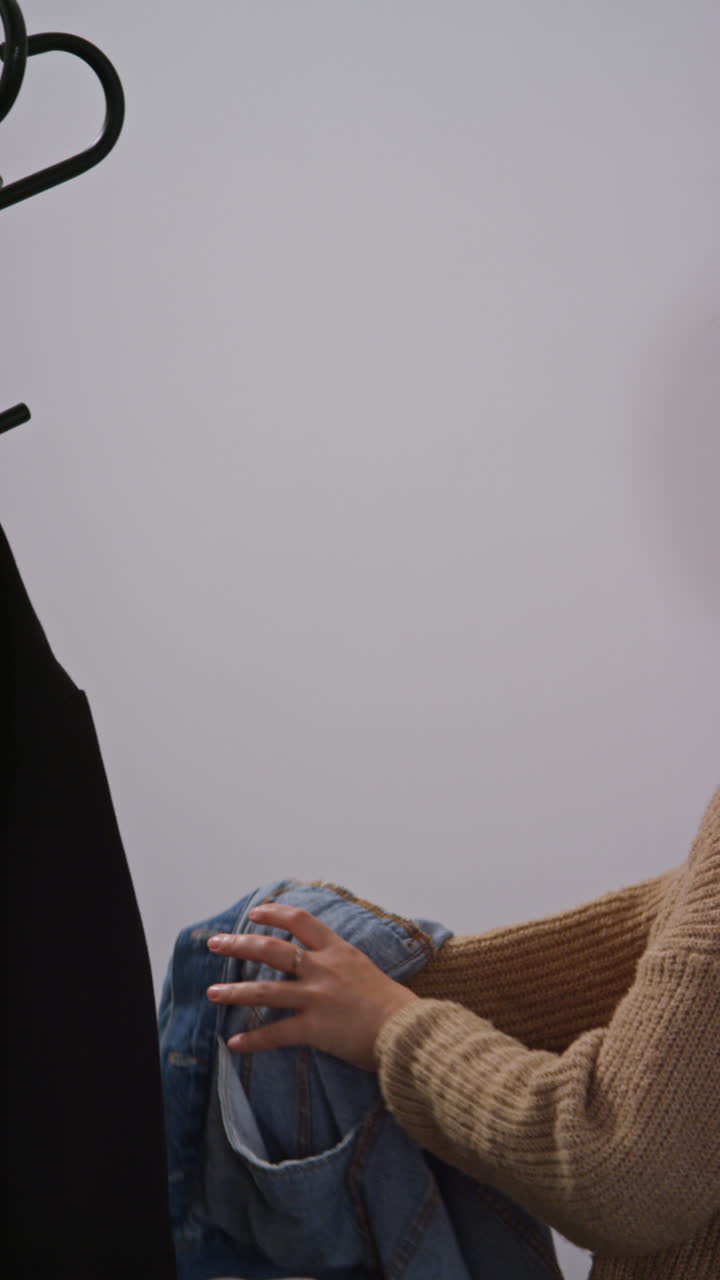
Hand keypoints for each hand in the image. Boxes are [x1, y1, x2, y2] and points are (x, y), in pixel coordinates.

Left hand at [206, 902, 419, 1071]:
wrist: (409, 1030)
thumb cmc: (395, 1004)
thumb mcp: (367, 970)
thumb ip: (343, 964)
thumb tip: (328, 964)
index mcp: (338, 951)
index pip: (301, 920)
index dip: (275, 913)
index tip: (255, 913)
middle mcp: (323, 969)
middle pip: (273, 949)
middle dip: (240, 944)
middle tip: (216, 943)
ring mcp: (316, 998)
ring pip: (266, 990)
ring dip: (235, 991)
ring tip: (213, 993)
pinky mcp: (314, 1028)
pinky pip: (277, 1033)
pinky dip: (254, 1040)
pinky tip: (234, 1044)